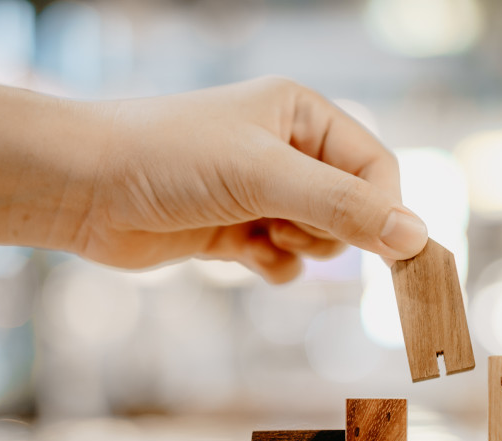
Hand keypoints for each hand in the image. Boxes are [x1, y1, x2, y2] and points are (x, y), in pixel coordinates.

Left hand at [73, 77, 428, 282]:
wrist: (84, 188)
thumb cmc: (169, 159)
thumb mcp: (265, 177)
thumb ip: (343, 207)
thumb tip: (417, 236)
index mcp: (302, 115)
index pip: (376, 169)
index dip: (383, 211)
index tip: (389, 252)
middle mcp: (288, 150)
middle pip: (353, 209)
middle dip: (327, 230)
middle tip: (284, 225)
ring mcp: (263, 192)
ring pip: (322, 239)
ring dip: (298, 248)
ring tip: (256, 234)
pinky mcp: (239, 230)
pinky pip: (287, 261)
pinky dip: (274, 265)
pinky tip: (242, 256)